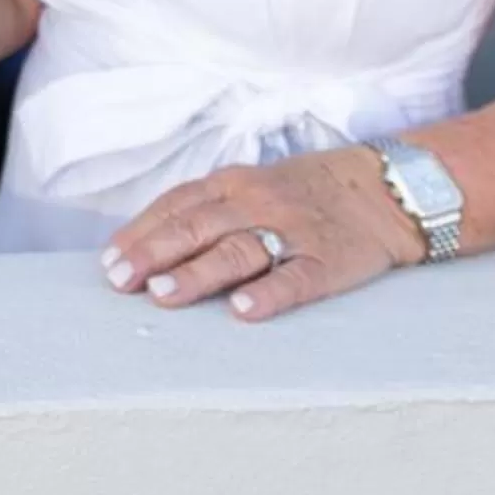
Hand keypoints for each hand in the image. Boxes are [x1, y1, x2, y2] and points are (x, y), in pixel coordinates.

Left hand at [100, 147, 427, 321]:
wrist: (386, 187)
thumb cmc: (305, 191)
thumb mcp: (252, 186)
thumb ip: (207, 210)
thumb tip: (148, 245)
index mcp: (234, 184)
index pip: (178, 206)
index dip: (141, 232)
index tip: (109, 261)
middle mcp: (258, 203)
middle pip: (197, 227)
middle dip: (153, 254)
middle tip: (120, 281)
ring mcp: (293, 231)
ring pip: (238, 251)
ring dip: (197, 273)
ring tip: (162, 295)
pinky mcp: (328, 261)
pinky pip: (295, 278)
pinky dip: (268, 294)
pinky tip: (242, 311)